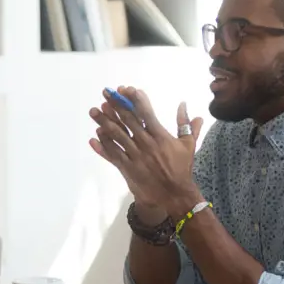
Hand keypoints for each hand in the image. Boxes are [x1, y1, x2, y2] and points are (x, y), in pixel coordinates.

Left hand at [89, 86, 204, 214]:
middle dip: (115, 105)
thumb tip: (184, 104)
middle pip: (128, 121)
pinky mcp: (127, 168)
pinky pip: (113, 154)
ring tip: (94, 110)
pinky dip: (104, 145)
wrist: (173, 194)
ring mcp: (135, 156)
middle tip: (105, 93)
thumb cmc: (181, 168)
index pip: (146, 113)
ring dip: (104, 121)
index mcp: (161, 136)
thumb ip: (186, 124)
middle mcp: (146, 144)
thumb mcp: (188, 145)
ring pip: (117, 136)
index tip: (125, 89)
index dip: (134, 100)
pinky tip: (95, 135)